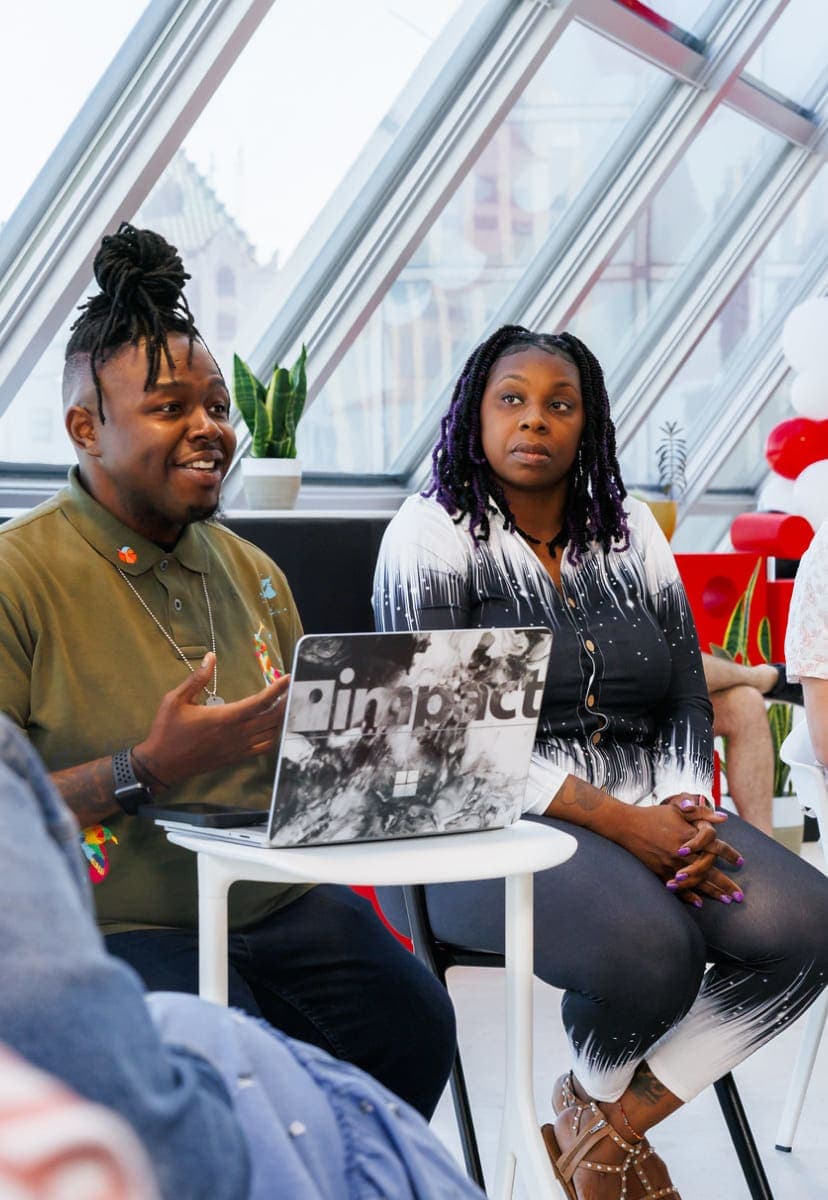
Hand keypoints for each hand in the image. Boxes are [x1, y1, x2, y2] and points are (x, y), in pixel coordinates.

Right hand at [133, 654, 289, 787]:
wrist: (162, 764)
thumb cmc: (167, 730)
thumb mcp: (175, 699)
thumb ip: (196, 679)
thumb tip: (210, 657)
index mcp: (226, 717)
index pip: (261, 702)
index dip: (278, 690)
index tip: (290, 678)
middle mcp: (237, 733)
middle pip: (274, 718)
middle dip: (288, 703)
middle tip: (297, 691)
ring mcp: (239, 748)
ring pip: (272, 734)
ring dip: (282, 720)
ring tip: (289, 706)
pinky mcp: (237, 758)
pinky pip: (264, 747)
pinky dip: (274, 736)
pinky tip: (274, 727)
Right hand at [660, 793, 745, 906]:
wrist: (626, 825)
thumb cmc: (653, 815)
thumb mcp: (678, 809)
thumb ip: (701, 813)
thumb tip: (724, 818)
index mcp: (690, 835)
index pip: (716, 847)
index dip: (730, 855)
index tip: (741, 862)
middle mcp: (683, 852)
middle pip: (710, 871)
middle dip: (726, 884)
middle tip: (740, 896)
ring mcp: (671, 864)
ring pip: (696, 882)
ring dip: (712, 892)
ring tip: (726, 900)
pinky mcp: (660, 872)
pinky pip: (678, 887)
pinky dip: (689, 896)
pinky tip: (699, 903)